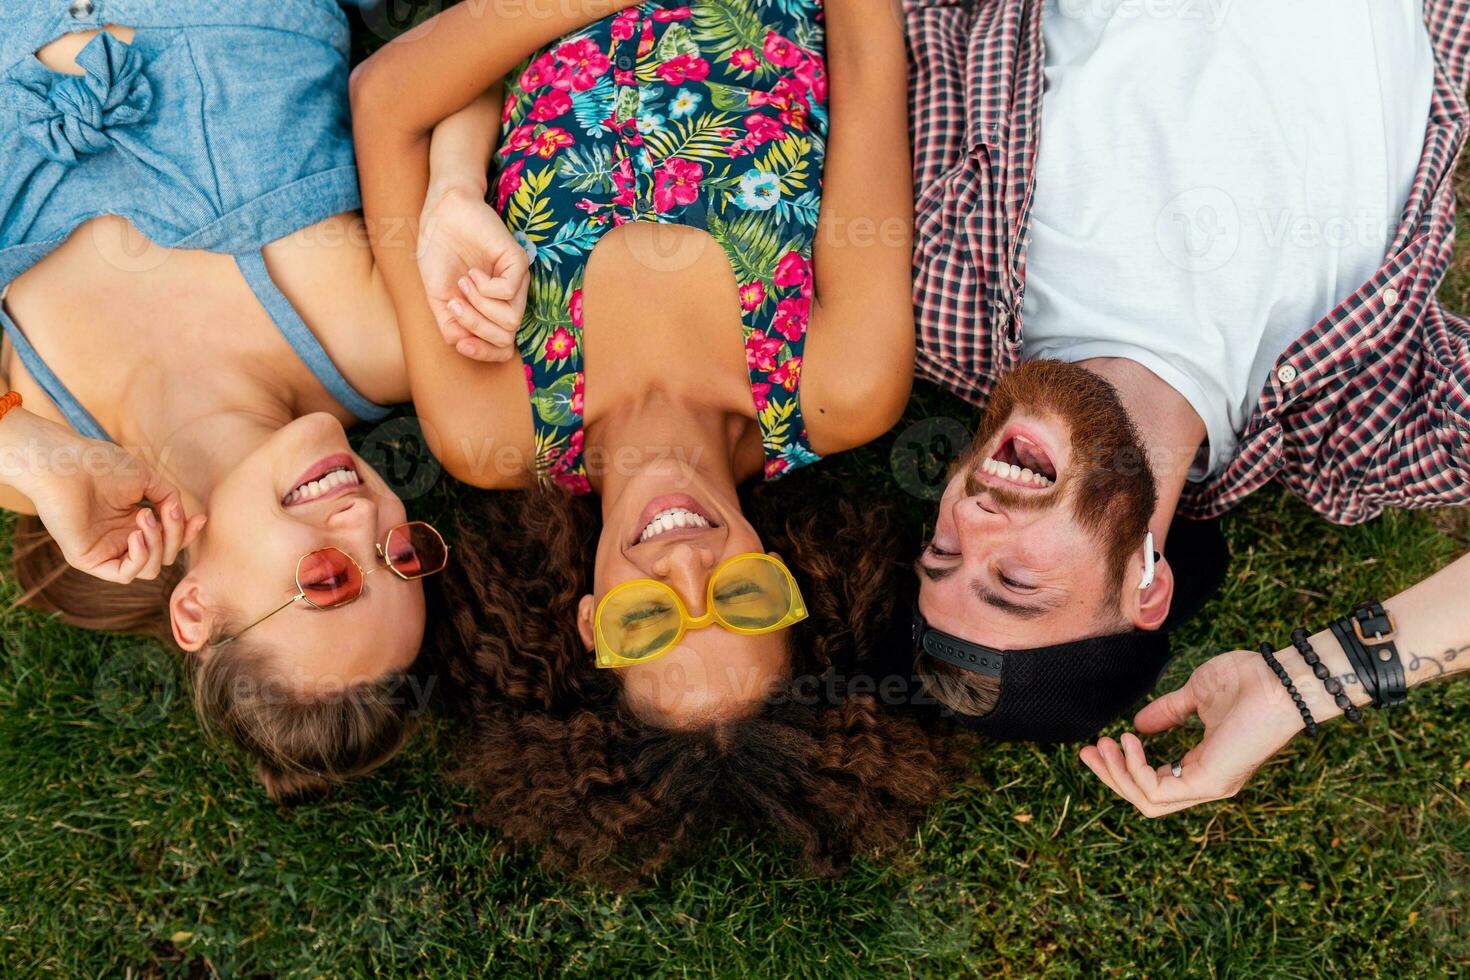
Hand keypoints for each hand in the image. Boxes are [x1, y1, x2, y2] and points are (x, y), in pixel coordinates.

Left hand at [22, 418, 206, 583]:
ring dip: (157, 544)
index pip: (168, 541)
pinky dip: (139, 558)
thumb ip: (168, 498)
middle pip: (163, 557)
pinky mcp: (88, 560)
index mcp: (131, 523)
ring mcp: (105, 551)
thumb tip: (180, 515)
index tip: (199, 518)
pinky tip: (136, 535)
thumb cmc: (101, 465)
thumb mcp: (147, 479)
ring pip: (149, 569)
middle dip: (174, 536)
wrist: (67, 463)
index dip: (186, 533)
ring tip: (144, 516)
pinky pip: (125, 574)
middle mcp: (119, 539)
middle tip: (166, 510)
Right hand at [417, 181, 529, 362]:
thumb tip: (464, 346)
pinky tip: (474, 273)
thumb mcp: (439, 301)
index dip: (483, 353)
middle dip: (475, 326)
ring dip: (479, 305)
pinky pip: (508, 293)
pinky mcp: (519, 263)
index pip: (502, 348)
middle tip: (455, 304)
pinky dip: (484, 287)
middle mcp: (510, 300)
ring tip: (464, 283)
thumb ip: (453, 327)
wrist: (439, 219)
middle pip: (505, 338)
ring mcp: (517, 282)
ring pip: (510, 320)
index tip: (462, 343)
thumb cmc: (440, 257)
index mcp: (493, 312)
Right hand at [1078, 648, 1304, 816]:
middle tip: (1086, 752)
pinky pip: (1157, 791)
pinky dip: (1135, 769)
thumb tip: (1139, 724)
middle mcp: (1206, 781)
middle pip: (1146, 799)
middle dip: (1111, 777)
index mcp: (1205, 765)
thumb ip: (1168, 713)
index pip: (1155, 781)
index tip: (1099, 743)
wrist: (1280, 680)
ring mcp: (1209, 785)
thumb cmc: (1248, 681)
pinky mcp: (1209, 783)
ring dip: (1117, 775)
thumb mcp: (1195, 695)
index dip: (1122, 767)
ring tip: (1103, 744)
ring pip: (1148, 802)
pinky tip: (1128, 741)